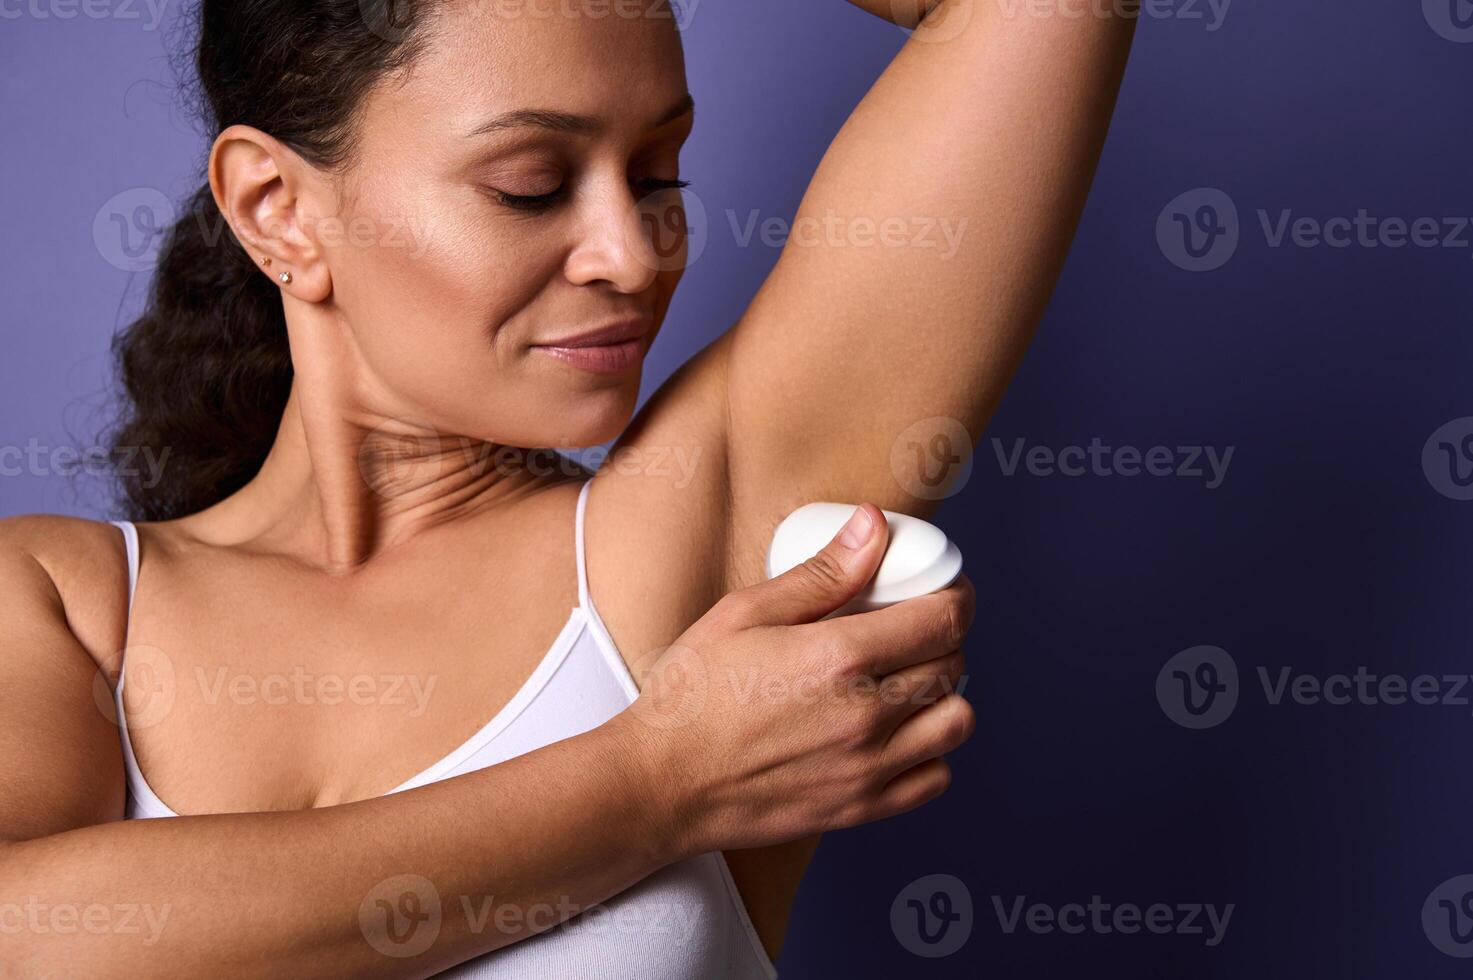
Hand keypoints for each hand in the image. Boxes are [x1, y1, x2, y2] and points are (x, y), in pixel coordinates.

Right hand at [620, 504, 975, 856]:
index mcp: (839, 658)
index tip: (946, 587)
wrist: (661, 783)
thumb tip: (875, 528)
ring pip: (956, 721)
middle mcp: (865, 715)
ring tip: (908, 678)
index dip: (957, 595)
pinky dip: (931, 750)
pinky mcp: (861, 808)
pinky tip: (898, 730)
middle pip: (953, 664)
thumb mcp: (746, 613)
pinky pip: (935, 778)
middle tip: (914, 626)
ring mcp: (867, 768)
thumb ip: (822, 573)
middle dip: (944, 636)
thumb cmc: (692, 695)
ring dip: (944, 693)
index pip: (944, 620)